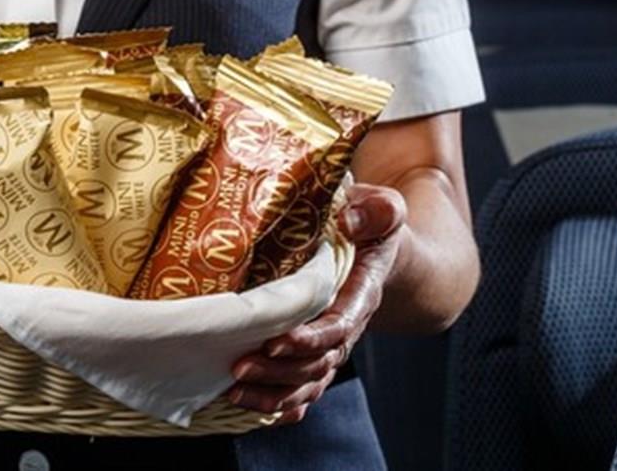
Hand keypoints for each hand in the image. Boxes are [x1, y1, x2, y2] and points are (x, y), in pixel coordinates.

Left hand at [228, 183, 406, 423]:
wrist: (377, 248)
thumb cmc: (371, 224)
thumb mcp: (382, 208)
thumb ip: (377, 211)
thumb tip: (349, 221)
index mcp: (362, 293)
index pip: (340, 326)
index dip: (311, 339)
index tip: (278, 340)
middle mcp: (346, 326)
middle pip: (317, 363)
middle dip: (279, 371)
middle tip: (240, 366)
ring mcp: (330, 344)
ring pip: (307, 384)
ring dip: (273, 393)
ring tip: (234, 391)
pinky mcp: (314, 351)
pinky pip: (302, 390)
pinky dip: (279, 405)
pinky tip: (250, 409)